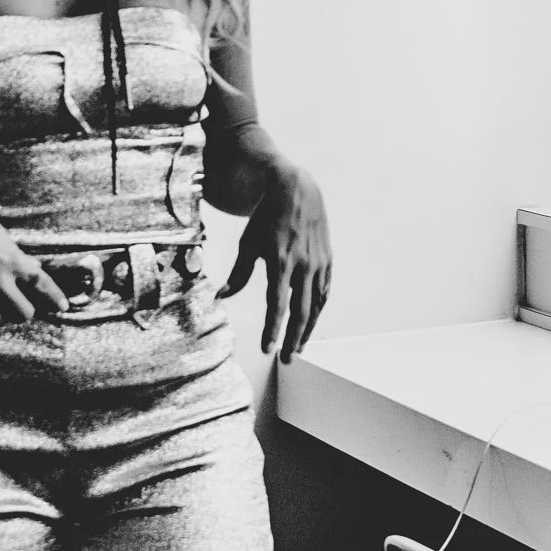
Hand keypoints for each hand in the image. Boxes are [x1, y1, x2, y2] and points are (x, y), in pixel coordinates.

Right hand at [0, 188, 69, 322]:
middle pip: (23, 312)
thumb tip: (31, 265)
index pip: (41, 284)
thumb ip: (15, 254)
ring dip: (2, 315)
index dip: (55, 298)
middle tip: (22, 305)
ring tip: (0, 306)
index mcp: (12, 260)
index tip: (63, 307)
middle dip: (25, 311)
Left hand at [218, 162, 330, 363]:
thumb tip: (223, 296)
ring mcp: (318, 263)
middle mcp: (303, 265)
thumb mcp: (248, 242)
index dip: (273, 329)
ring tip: (299, 347)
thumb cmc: (268, 216)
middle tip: (286, 359)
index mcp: (281, 261)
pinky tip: (312, 320)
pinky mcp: (327, 260)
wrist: (297, 190)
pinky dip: (318, 309)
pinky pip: (324, 291)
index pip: (277, 305)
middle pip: (301, 311)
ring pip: (315, 305)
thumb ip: (239, 273)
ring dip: (307, 329)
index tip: (268, 348)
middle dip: (292, 338)